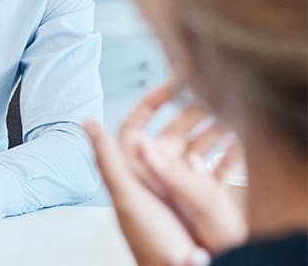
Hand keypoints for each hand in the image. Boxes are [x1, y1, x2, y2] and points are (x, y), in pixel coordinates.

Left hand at [86, 81, 246, 265]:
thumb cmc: (148, 240)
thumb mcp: (127, 195)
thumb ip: (107, 157)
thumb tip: (87, 120)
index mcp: (132, 169)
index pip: (136, 126)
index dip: (151, 103)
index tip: (172, 85)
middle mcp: (152, 176)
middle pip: (171, 134)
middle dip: (191, 113)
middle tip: (213, 96)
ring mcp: (175, 189)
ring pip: (194, 149)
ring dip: (212, 132)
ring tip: (230, 118)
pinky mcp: (196, 203)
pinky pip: (212, 174)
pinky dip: (226, 158)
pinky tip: (237, 148)